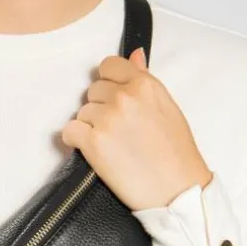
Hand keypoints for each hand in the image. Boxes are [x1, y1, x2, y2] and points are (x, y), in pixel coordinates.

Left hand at [61, 47, 212, 211]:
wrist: (178, 191)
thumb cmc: (177, 153)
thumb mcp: (168, 107)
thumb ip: (146, 79)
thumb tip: (135, 54)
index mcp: (145, 85)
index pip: (109, 65)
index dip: (108, 82)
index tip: (113, 97)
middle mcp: (125, 97)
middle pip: (93, 90)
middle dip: (101, 107)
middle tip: (118, 129)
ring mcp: (108, 118)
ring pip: (82, 112)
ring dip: (90, 126)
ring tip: (112, 144)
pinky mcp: (93, 142)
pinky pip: (68, 131)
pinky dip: (75, 141)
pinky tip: (91, 150)